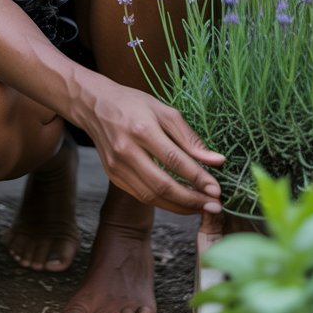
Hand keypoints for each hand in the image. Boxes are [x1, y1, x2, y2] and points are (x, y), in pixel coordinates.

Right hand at [74, 77, 224, 215]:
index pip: (175, 160)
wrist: (94, 105)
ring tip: (201, 208)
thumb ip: (190, 137)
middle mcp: (126, 150)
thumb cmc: (132, 104)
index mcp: (142, 130)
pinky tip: (180, 202)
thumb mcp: (164, 111)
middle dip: (191, 200)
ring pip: (151, 196)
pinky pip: (141, 195)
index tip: (217, 190)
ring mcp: (117, 166)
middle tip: (214, 207)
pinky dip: (163, 202)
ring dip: (179, 206)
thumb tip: (217, 161)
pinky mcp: (113, 176)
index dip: (198, 178)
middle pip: (162, 185)